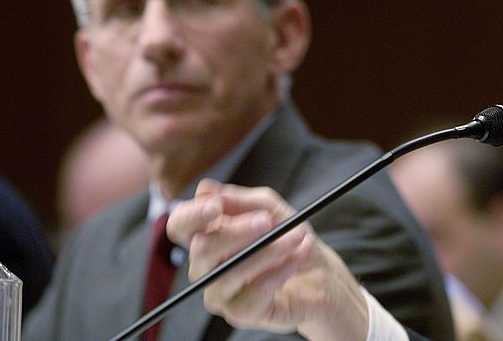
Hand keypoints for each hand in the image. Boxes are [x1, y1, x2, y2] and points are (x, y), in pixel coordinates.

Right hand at [166, 179, 369, 340]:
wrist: (321, 272)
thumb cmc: (292, 238)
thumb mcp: (273, 210)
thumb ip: (241, 200)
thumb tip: (205, 189)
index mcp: (209, 236)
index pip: (180, 225)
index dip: (192, 215)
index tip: (216, 205)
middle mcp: (207, 267)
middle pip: (202, 249)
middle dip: (237, 231)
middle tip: (267, 221)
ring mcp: (220, 293)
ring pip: (229, 272)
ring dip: (268, 251)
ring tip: (297, 237)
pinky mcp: (240, 314)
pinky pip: (254, 292)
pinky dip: (281, 270)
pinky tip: (297, 257)